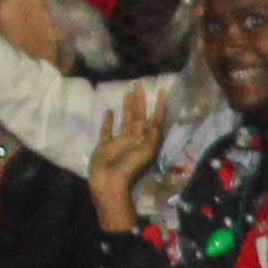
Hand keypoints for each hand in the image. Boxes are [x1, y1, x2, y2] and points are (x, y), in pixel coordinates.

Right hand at [87, 97, 161, 229]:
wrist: (110, 183)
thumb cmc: (131, 167)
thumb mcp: (148, 148)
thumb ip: (152, 131)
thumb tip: (155, 116)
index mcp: (148, 140)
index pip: (156, 119)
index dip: (160, 106)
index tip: (162, 91)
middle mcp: (135, 138)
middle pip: (139, 115)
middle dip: (141, 100)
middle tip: (139, 84)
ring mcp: (120, 141)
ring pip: (125, 119)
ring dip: (127, 106)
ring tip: (128, 92)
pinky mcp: (105, 145)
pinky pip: (107, 130)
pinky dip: (109, 121)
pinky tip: (110, 110)